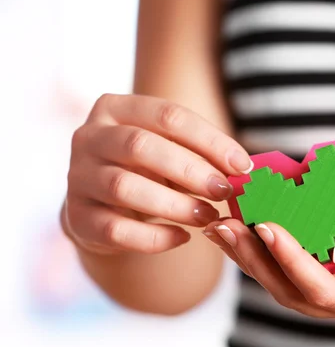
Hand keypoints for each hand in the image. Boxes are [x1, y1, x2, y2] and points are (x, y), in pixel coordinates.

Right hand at [64, 93, 251, 254]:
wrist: (105, 205)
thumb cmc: (148, 169)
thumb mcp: (171, 151)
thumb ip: (201, 154)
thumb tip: (245, 170)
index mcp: (116, 108)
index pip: (168, 115)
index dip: (209, 140)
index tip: (242, 165)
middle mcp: (89, 137)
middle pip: (141, 146)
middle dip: (191, 170)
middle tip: (224, 191)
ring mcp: (77, 178)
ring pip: (125, 187)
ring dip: (175, 204)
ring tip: (208, 216)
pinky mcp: (78, 218)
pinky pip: (116, 229)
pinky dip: (155, 237)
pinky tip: (182, 237)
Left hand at [204, 198, 334, 324]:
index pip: (324, 289)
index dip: (292, 260)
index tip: (268, 226)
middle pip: (293, 290)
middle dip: (257, 260)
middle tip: (226, 226)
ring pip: (286, 280)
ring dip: (252, 255)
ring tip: (223, 225)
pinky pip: (295, 262)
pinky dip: (268, 244)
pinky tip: (248, 222)